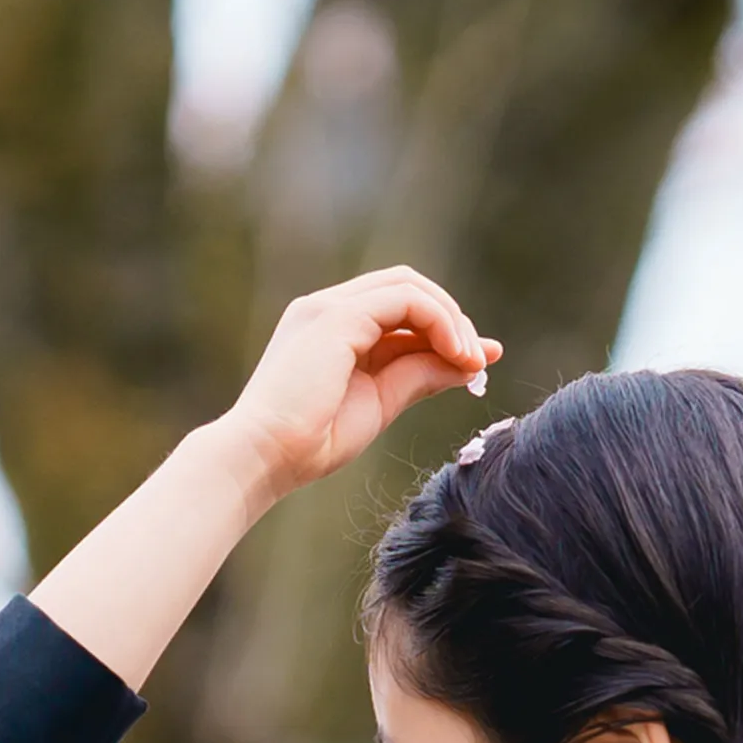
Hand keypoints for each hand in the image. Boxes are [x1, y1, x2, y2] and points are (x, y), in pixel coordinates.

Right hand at [218, 268, 499, 500]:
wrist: (264, 456)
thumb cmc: (311, 443)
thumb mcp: (381, 404)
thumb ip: (419, 376)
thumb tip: (471, 363)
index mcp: (331, 330)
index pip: (398, 309)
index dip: (443, 328)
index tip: (476, 362)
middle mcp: (327, 309)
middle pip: (407, 287)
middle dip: (452, 319)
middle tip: (479, 359)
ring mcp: (330, 307)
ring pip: (410, 287)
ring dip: (451, 319)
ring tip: (472, 360)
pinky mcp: (339, 316)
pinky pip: (406, 300)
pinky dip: (440, 321)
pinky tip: (456, 353)